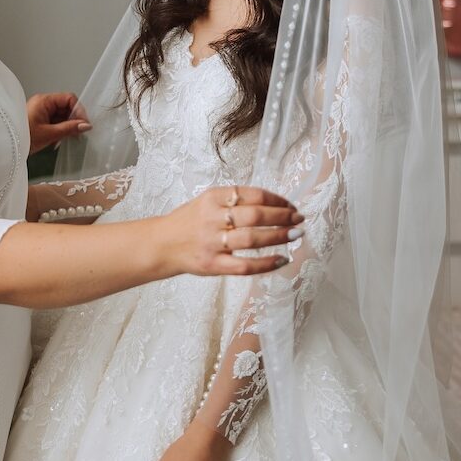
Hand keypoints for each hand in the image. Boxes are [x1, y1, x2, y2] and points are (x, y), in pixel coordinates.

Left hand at [26, 93, 91, 154]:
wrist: (7, 149)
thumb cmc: (21, 138)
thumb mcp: (49, 134)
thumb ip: (69, 128)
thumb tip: (85, 125)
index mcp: (44, 101)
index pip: (69, 98)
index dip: (79, 110)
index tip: (84, 123)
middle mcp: (42, 103)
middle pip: (66, 106)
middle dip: (74, 119)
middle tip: (79, 132)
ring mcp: (41, 111)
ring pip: (62, 115)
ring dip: (68, 125)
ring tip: (70, 137)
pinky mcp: (39, 120)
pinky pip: (55, 121)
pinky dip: (61, 129)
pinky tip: (62, 138)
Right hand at [156, 186, 303, 277]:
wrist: (161, 244)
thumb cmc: (189, 222)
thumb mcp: (206, 202)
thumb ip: (233, 201)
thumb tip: (273, 204)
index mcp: (212, 197)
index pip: (252, 194)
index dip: (276, 199)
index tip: (291, 205)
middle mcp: (212, 218)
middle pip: (254, 215)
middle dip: (282, 216)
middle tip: (299, 219)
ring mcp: (212, 243)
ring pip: (252, 239)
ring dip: (278, 236)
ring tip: (295, 234)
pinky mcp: (212, 264)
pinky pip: (244, 266)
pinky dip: (266, 263)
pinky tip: (281, 259)